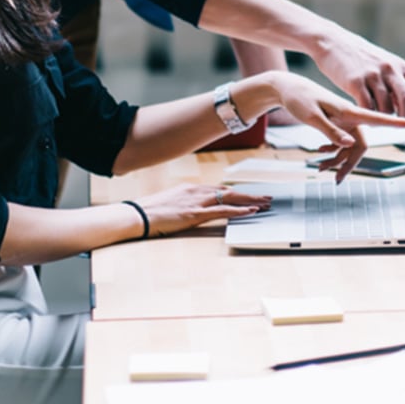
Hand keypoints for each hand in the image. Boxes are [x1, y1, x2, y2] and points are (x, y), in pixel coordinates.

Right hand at [136, 184, 272, 236]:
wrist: (138, 215)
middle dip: (249, 194)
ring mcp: (197, 201)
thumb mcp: (172, 203)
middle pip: (230, 190)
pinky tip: (251, 211)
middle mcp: (197, 191)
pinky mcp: (196, 213)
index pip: (220, 188)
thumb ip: (185, 203)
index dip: (237, 192)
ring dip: (250, 201)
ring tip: (265, 204)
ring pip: (231, 198)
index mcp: (192, 188)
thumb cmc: (151, 212)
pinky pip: (223, 210)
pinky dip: (240, 210)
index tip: (249, 194)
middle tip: (266, 197)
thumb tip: (192, 208)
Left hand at [275, 73, 404, 181]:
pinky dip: (332, 152)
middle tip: (336, 179)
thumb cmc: (299, 98)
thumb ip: (331, 131)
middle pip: (360, 145)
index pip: (377, 118)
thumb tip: (348, 145)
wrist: (287, 88)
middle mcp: (350, 117)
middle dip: (349, 163)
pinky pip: (341, 143)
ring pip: (349, 147)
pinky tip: (319, 154)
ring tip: (318, 167)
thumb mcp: (312, 116)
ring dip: (337, 160)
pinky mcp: (337, 123)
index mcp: (348, 111)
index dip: (397, 122)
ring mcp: (344, 121)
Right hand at [314, 28, 404, 116]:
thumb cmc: (357, 55)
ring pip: (386, 108)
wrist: (331, 41)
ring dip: (383, 118)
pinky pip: (367, 108)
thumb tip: (403, 104)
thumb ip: (394, 80)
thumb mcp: (381, 62)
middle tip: (402, 125)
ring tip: (375, 118)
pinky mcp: (355, 82)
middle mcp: (389, 69)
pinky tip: (363, 115)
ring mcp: (373, 75)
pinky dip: (368, 116)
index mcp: (398, 65)